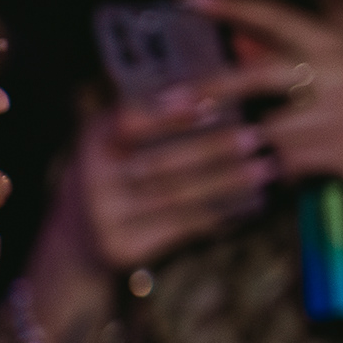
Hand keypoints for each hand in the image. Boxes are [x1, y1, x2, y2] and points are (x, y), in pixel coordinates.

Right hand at [57, 84, 281, 276]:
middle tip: (255, 136)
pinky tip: (248, 204)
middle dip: (213, 148)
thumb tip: (216, 95)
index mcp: (94, 141)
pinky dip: (218, 215)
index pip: (131, 121)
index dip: (170, 115)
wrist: (79, 236)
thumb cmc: (116, 173)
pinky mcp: (121, 247)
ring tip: (264, 169)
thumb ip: (153, 117)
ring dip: (226, 182)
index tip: (213, 105)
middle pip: (162, 162)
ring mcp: (104, 217)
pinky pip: (180, 229)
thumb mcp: (119, 139)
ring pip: (176, 197)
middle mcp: (91, 179)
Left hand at [180, 0, 342, 232]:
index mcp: (336, 46)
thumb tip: (235, 40)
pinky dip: (277, 176)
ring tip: (251, 162)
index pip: (276, 16)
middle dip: (210, 90)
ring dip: (249, 153)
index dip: (230, 5)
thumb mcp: (331, 85)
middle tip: (166, 103)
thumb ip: (285, 63)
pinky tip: (287, 180)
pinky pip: (287, 163)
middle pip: (260, 74)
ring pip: (269, 130)